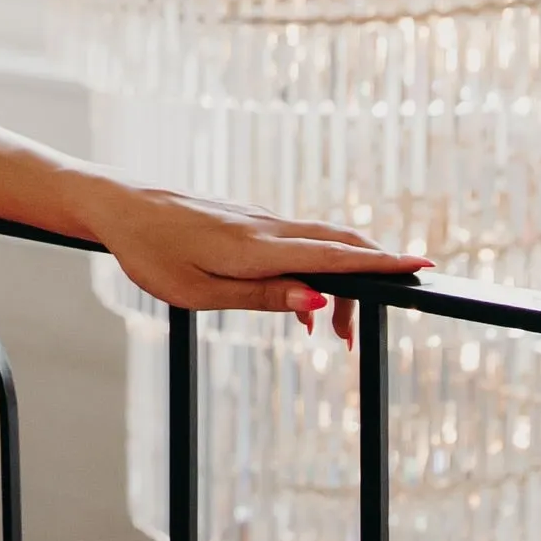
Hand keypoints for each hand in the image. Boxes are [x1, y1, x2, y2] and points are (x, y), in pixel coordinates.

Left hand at [91, 182, 426, 346]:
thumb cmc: (152, 255)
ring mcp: (260, 219)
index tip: (422, 266)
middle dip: (369, 279)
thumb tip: (317, 299)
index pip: (334, 256)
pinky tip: (303, 302)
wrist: (119, 208)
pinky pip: (298, 242)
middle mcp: (267, 226)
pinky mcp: (250, 220)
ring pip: (320, 244)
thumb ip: (263, 296)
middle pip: (339, 244)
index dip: (381, 262)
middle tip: (361, 332)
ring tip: (330, 331)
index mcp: (257, 247)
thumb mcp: (200, 292)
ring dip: (339, 281)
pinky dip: (315, 269)